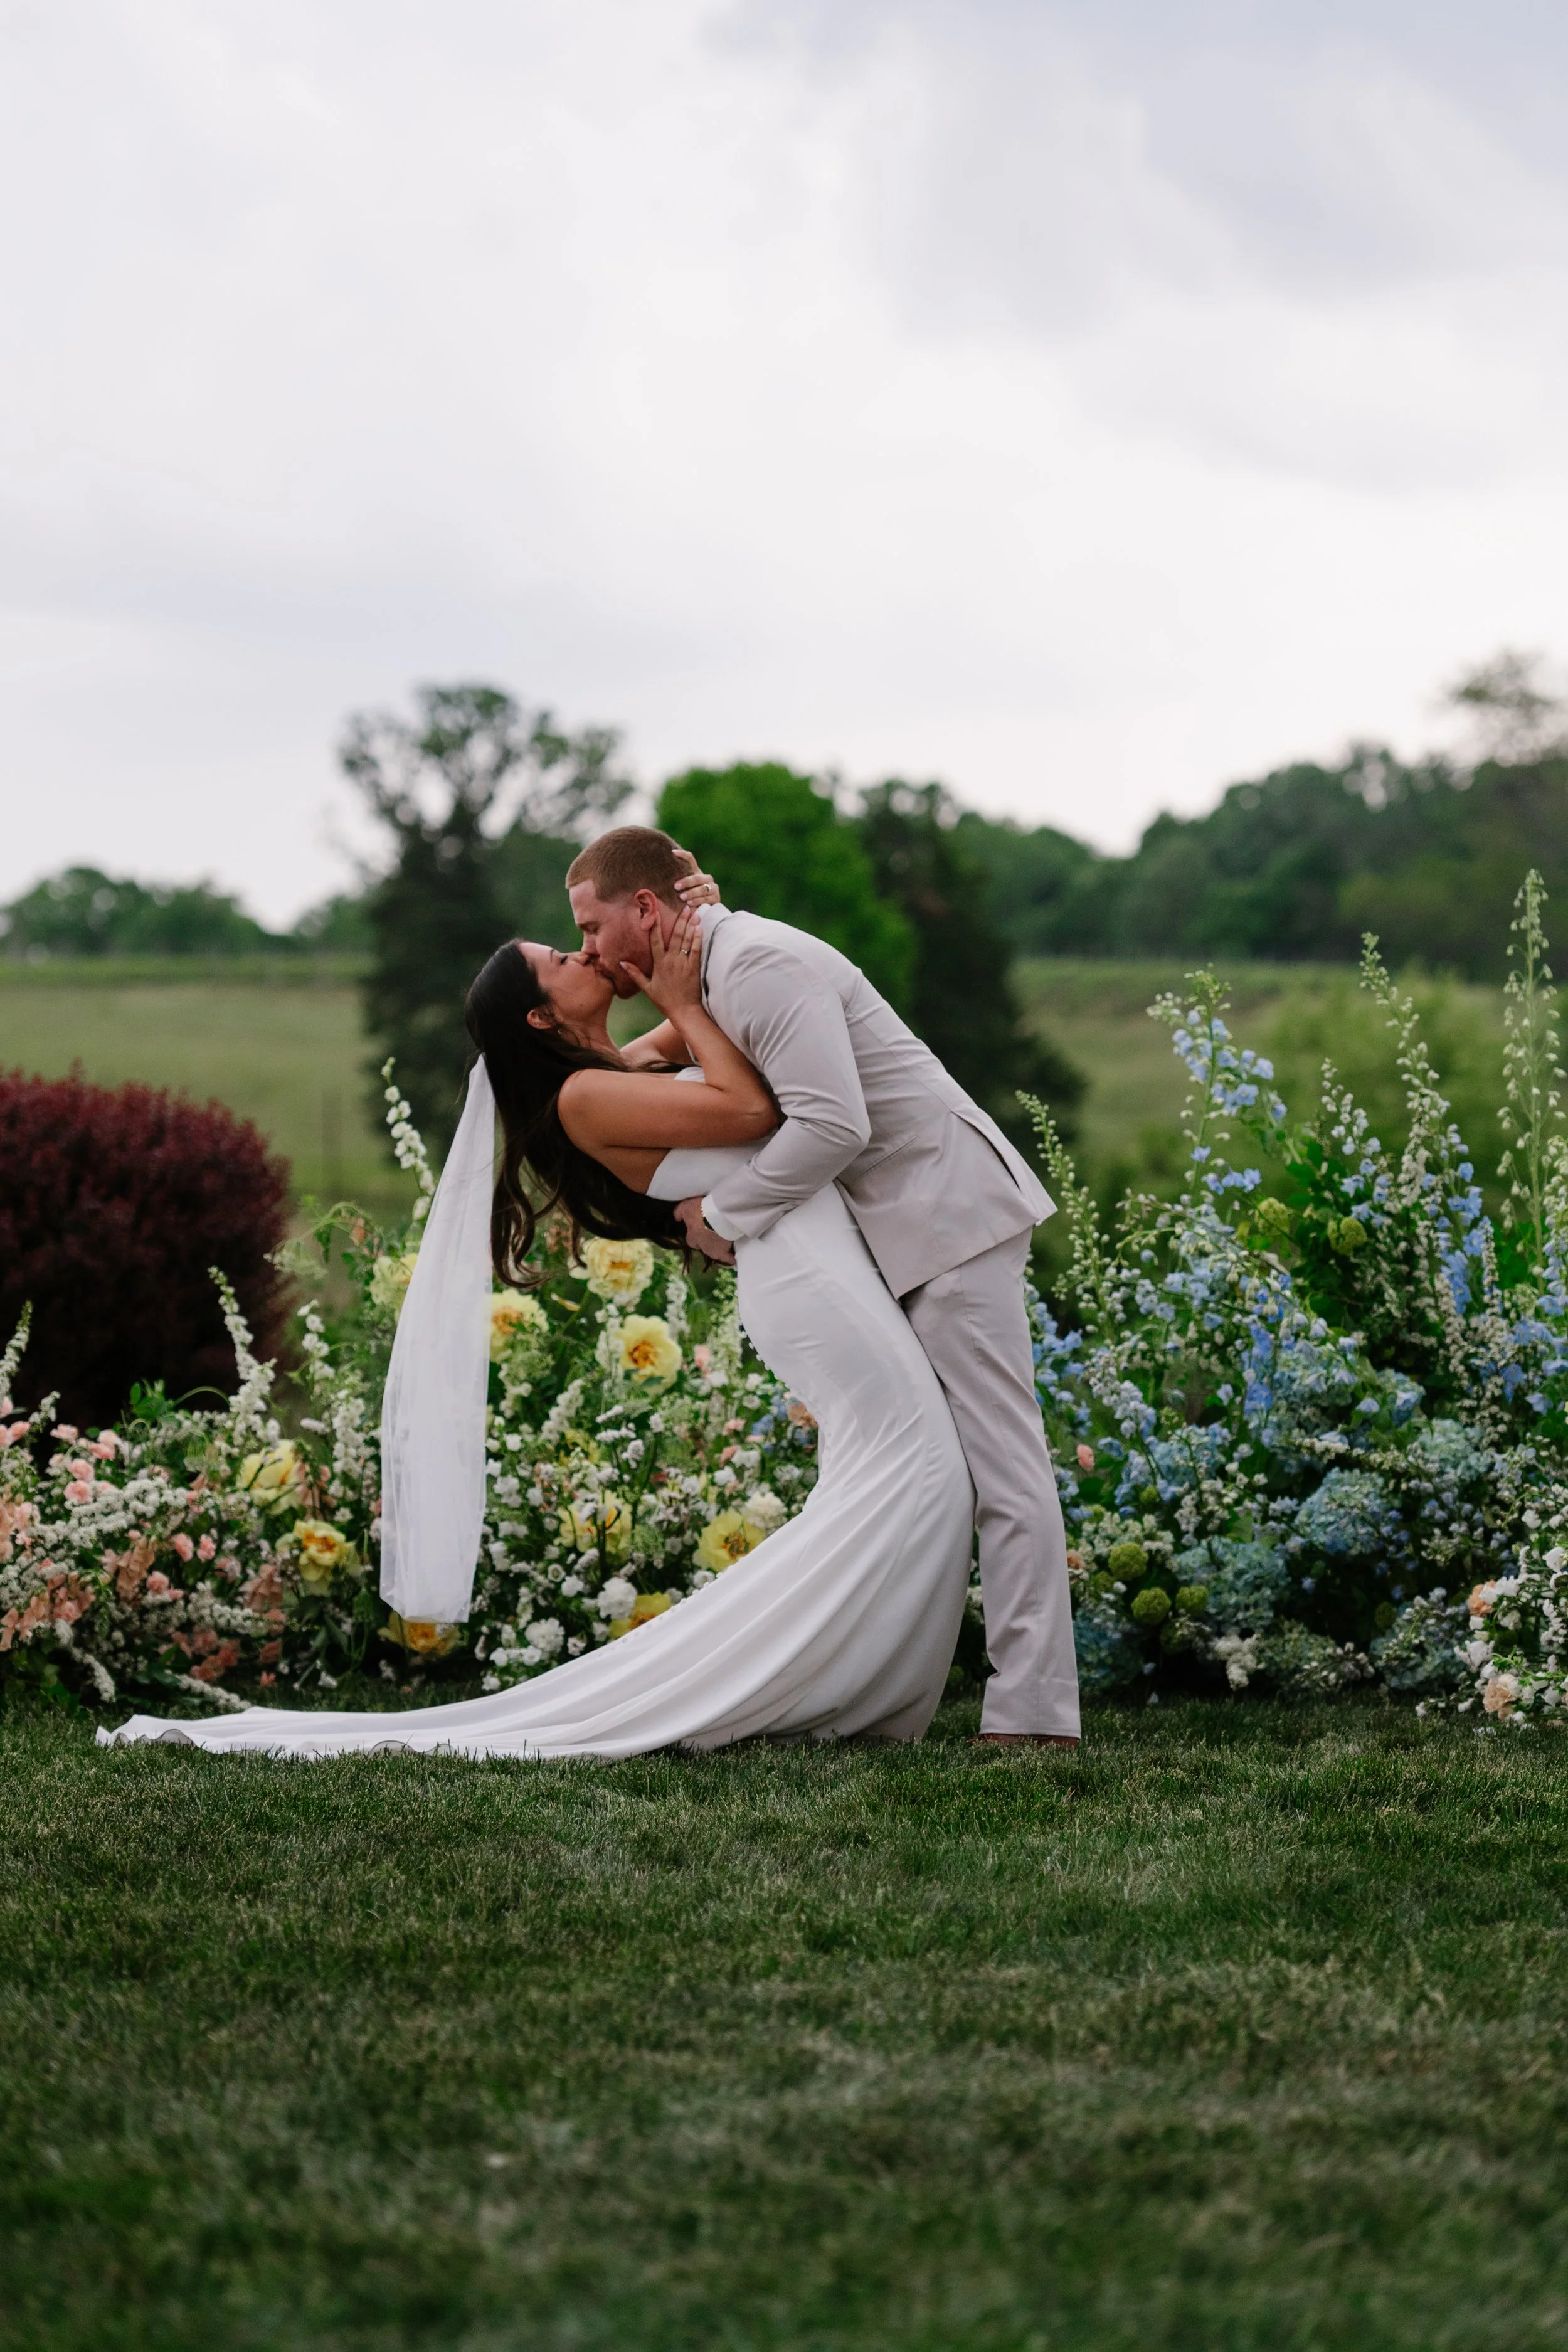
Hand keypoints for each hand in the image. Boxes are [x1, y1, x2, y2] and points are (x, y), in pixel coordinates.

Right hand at [620, 904, 703, 1018]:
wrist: (684, 1011)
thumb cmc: (665, 1001)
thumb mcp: (647, 988)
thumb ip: (635, 974)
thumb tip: (621, 963)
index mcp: (659, 964)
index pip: (655, 940)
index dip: (655, 925)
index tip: (656, 912)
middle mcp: (671, 961)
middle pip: (675, 936)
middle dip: (680, 920)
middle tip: (685, 906)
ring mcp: (684, 964)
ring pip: (687, 940)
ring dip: (691, 925)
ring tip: (695, 912)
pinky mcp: (694, 968)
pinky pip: (696, 950)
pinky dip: (698, 938)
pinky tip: (700, 928)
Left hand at [671, 846, 719, 909]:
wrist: (705, 912)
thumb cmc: (688, 900)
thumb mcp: (681, 891)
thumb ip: (675, 884)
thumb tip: (656, 876)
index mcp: (697, 873)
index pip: (691, 859)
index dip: (683, 855)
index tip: (672, 853)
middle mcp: (706, 878)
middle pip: (696, 877)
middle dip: (686, 882)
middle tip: (676, 886)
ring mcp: (713, 888)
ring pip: (703, 888)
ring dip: (692, 893)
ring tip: (682, 897)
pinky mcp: (716, 898)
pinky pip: (707, 899)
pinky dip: (698, 901)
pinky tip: (690, 904)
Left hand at [676, 1196, 735, 1264]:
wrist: (718, 1215)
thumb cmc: (700, 1210)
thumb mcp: (685, 1207)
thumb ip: (679, 1213)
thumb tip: (676, 1218)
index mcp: (692, 1237)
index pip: (691, 1241)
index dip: (695, 1236)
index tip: (699, 1231)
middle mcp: (701, 1246)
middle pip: (703, 1248)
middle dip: (707, 1244)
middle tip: (713, 1236)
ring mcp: (713, 1250)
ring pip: (714, 1253)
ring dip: (718, 1249)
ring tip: (724, 1244)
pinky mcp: (724, 1251)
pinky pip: (728, 1258)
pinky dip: (730, 1258)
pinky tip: (733, 1257)